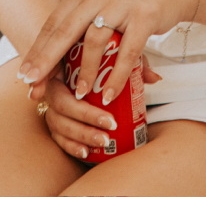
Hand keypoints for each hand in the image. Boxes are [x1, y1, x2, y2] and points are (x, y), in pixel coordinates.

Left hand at [21, 0, 195, 106]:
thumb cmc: (127, 7)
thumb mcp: (100, 11)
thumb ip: (80, 36)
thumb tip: (56, 76)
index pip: (54, 23)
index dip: (38, 50)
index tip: (24, 75)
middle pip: (66, 31)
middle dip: (47, 60)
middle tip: (34, 85)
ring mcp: (121, 3)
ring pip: (95, 41)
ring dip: (86, 72)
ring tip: (81, 95)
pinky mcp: (143, 16)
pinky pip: (127, 51)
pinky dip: (117, 75)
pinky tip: (109, 94)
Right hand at [32, 59, 160, 160]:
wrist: (87, 68)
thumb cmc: (100, 59)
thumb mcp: (117, 54)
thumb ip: (132, 62)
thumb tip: (154, 77)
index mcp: (63, 61)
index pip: (60, 70)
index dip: (74, 86)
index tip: (90, 96)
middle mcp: (54, 84)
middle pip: (61, 102)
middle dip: (86, 115)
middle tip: (110, 123)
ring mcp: (52, 105)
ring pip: (59, 123)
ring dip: (81, 133)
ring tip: (103, 140)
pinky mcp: (54, 123)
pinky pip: (57, 137)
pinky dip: (70, 145)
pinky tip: (85, 151)